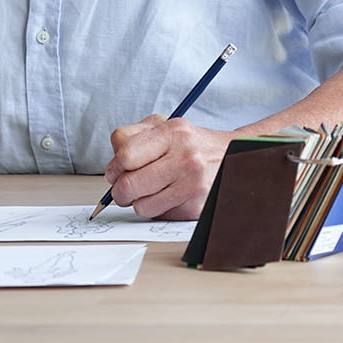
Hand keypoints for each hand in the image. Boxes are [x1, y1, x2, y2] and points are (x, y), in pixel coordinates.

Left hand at [104, 115, 235, 219]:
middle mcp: (186, 159)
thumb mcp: (164, 126)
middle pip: (128, 185)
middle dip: (120, 190)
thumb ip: (131, 138)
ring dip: (139, 201)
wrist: (230, 157)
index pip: (125, 154)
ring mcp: (193, 185)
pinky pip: (158, 216)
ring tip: (150, 189)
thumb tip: (112, 170)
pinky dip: (157, 209)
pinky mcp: (195, 207)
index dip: (114, 166)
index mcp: (174, 133)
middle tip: (125, 187)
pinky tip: (167, 196)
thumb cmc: (191, 143)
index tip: (117, 170)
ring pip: (140, 206)